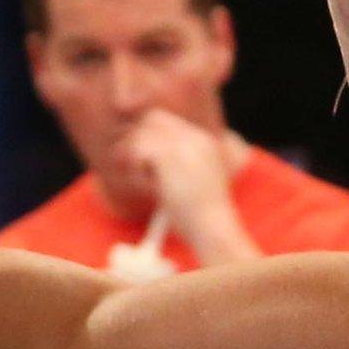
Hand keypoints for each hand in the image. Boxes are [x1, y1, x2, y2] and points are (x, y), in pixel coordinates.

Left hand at [120, 112, 258, 264]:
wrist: (213, 230)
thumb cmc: (200, 217)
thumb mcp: (190, 181)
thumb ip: (171, 162)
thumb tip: (139, 151)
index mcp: (203, 142)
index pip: (164, 120)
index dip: (147, 136)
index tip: (142, 161)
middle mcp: (195, 137)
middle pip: (150, 119)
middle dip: (137, 141)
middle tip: (136, 168)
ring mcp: (184, 144)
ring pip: (140, 135)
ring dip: (135, 159)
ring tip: (147, 183)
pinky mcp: (170, 155)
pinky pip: (137, 150)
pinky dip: (136, 170)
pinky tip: (149, 187)